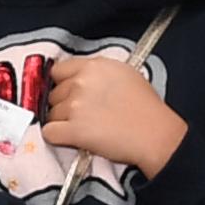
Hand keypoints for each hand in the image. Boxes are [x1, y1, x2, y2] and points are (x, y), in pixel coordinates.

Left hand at [40, 53, 186, 175]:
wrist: (155, 134)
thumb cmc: (147, 108)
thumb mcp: (126, 74)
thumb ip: (99, 73)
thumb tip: (83, 78)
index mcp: (94, 66)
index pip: (58, 70)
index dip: (62, 83)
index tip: (67, 92)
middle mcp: (81, 82)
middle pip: (54, 93)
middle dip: (64, 104)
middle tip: (83, 114)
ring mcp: (75, 106)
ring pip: (51, 114)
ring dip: (63, 122)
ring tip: (85, 127)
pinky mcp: (73, 130)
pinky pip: (49, 133)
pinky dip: (57, 137)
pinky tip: (71, 138)